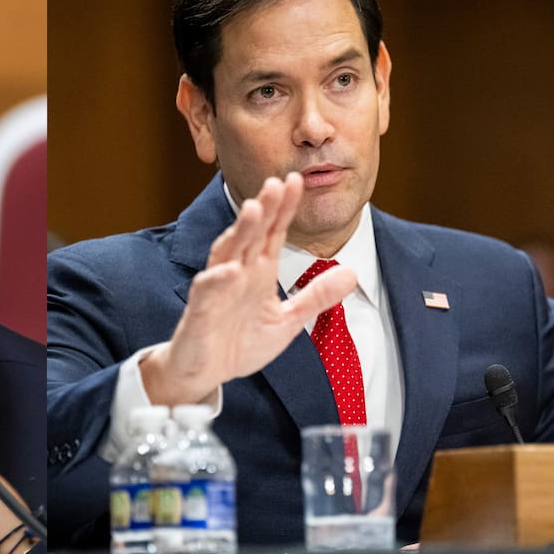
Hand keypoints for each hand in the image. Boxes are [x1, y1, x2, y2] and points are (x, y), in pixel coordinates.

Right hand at [140, 172, 357, 404]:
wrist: (203, 373)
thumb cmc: (239, 343)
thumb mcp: (288, 321)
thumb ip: (317, 296)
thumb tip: (353, 272)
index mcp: (258, 271)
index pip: (273, 232)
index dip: (284, 208)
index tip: (296, 180)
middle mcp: (236, 273)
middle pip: (251, 234)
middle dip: (263, 208)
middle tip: (276, 182)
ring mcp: (217, 290)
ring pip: (227, 253)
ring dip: (238, 232)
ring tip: (252, 209)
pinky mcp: (200, 312)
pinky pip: (208, 292)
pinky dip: (217, 280)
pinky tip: (231, 270)